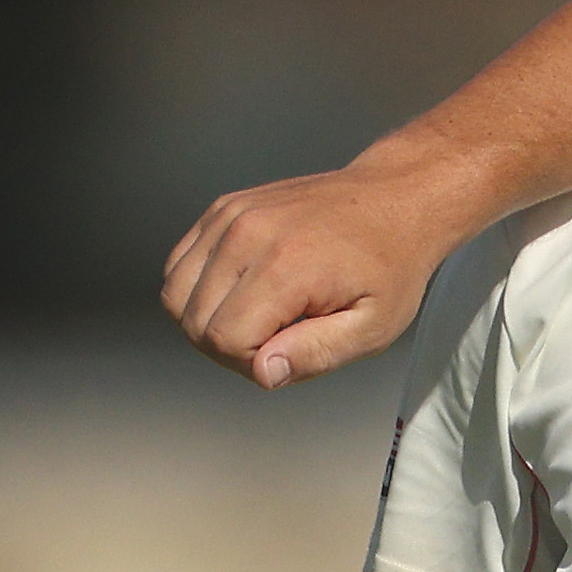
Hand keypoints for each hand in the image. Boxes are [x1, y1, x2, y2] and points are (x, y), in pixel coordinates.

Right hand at [161, 151, 469, 389]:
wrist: (395, 199)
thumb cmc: (390, 267)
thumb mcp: (373, 326)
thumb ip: (315, 353)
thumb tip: (261, 372)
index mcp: (286, 266)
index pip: (223, 340)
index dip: (251, 363)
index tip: (290, 350)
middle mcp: (247, 234)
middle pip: (192, 321)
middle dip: (228, 347)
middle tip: (280, 336)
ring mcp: (230, 216)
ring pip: (175, 295)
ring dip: (209, 319)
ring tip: (262, 315)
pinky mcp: (223, 209)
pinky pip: (180, 266)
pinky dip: (201, 290)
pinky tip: (248, 290)